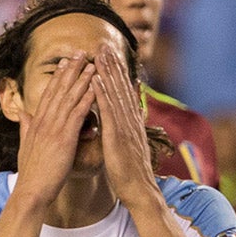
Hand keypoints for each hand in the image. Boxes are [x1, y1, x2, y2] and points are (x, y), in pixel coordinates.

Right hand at [12, 54, 93, 210]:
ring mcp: (54, 128)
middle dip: (71, 70)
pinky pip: (77, 113)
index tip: (66, 62)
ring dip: (82, 79)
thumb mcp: (26, 146)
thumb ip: (26, 128)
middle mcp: (44, 121)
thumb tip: (25, 114)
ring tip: (92, 63)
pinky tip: (96, 87)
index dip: (59, 77)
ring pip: (69, 98)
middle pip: (59, 90)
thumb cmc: (32, 173)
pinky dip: (87, 98)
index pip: (50, 94)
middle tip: (81, 53)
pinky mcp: (64, 138)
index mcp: (37, 123)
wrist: (32, 191)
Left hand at [91, 43, 162, 211]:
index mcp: (131, 124)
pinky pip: (109, 111)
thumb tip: (130, 118)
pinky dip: (102, 93)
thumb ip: (129, 130)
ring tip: (99, 53)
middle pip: (121, 88)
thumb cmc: (131, 173)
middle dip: (113, 66)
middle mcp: (130, 121)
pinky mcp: (117, 136)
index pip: (124, 94)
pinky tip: (95, 78)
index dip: (118, 74)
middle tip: (104, 45)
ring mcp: (125, 127)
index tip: (110, 57)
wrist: (140, 191)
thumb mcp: (131, 147)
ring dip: (107, 72)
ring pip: (115, 94)